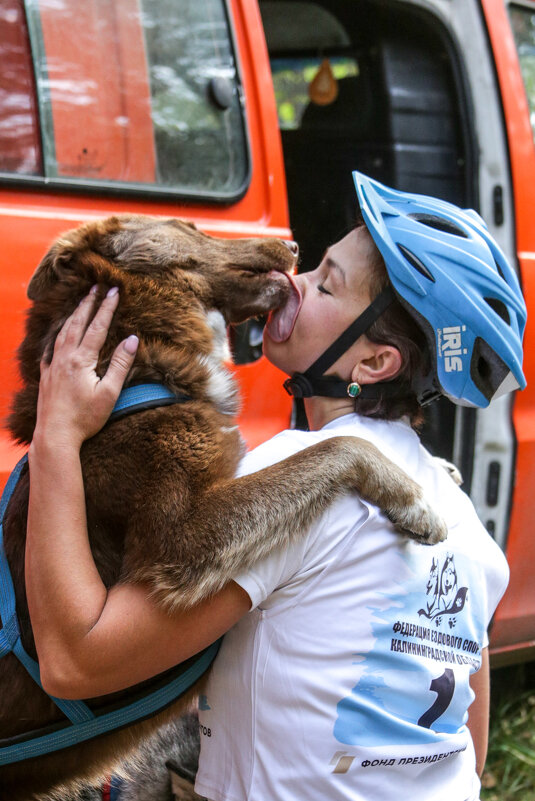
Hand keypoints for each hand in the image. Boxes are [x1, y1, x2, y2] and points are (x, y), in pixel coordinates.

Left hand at [34, 287, 138, 449]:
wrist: (55, 435)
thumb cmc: (85, 418)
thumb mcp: (109, 393)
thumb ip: (120, 364)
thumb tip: (132, 339)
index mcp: (82, 360)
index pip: (97, 327)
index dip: (106, 307)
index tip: (114, 291)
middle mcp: (65, 358)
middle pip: (77, 323)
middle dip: (88, 304)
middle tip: (95, 287)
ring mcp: (52, 365)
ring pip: (62, 332)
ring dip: (73, 315)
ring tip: (80, 303)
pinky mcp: (45, 376)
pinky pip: (50, 347)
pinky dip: (57, 334)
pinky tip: (59, 333)